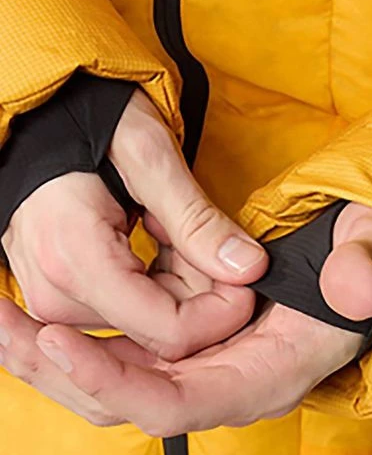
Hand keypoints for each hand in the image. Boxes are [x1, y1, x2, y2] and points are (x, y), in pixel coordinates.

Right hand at [1, 89, 267, 360]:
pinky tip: (156, 243)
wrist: (38, 120)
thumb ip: (197, 219)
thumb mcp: (149, 155)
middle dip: (201, 291)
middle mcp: (59, 298)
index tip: (244, 276)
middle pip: (163, 331)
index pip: (170, 333)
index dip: (222, 314)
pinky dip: (157, 284)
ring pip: (150, 325)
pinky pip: (129, 314)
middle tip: (201, 235)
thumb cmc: (86, 122)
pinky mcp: (62, 301)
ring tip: (170, 229)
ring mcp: (57, 303)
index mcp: (77, 264)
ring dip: (180, 284)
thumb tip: (249, 268)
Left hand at [9, 202, 371, 434]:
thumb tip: (357, 287)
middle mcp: (221, 388)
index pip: (176, 405)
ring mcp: (198, 374)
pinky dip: (68, 339)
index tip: (57, 336)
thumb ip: (371, 267)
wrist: (357, 275)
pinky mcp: (182, 354)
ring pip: (108, 384)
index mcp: (263, 379)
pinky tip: (26, 310)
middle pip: (123, 403)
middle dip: (55, 371)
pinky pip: (114, 358)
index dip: (115, 380)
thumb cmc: (365, 266)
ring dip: (48, 357)